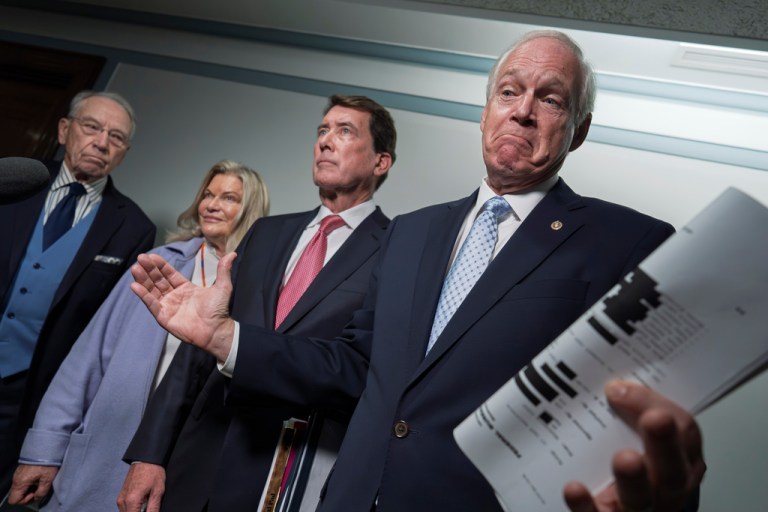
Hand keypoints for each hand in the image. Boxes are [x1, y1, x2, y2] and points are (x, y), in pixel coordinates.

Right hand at [8, 464, 57, 504]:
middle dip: (28, 495)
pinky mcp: (22, 470)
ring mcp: (18, 474)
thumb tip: (37, 497)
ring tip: (40, 481)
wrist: (46, 447)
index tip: (34, 494)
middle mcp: (16, 479)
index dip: (24, 501)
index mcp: (20, 482)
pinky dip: (30, 482)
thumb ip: (42, 491)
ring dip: (29, 488)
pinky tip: (39, 476)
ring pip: (20, 488)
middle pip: (16, 495)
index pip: (14, 500)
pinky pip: (23, 481)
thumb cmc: (46, 462)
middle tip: (39, 488)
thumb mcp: (48, 479)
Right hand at [117, 462, 165, 511]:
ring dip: (135, 510)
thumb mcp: (157, 492)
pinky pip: (125, 508)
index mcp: (131, 501)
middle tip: (148, 505)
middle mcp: (122, 501)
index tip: (149, 510)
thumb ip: (153, 509)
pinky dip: (133, 508)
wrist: (146, 458)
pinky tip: (142, 501)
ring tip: (146, 502)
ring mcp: (120, 498)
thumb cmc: (153, 472)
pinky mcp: (121, 496)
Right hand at [130, 252, 236, 361]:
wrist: (216, 330)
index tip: (151, 256)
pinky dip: (143, 296)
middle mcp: (174, 296)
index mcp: (185, 288)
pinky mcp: (163, 317)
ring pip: (152, 290)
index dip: (160, 265)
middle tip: (140, 258)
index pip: (169, 274)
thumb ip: (224, 270)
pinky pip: (151, 304)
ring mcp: (168, 306)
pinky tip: (135, 286)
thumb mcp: (223, 287)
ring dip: (143, 280)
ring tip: (135, 269)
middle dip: (149, 269)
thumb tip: (233, 254)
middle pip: (158, 280)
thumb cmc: (219, 310)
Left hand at [563, 380, 705, 511]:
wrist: (621, 506)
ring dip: (634, 479)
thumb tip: (611, 387)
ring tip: (626, 459)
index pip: (685, 434)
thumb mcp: (643, 434)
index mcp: (681, 460)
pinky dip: (586, 505)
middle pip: (672, 470)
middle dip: (664, 444)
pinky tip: (573, 489)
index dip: (658, 407)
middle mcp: (666, 489)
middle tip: (655, 419)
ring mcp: (641, 509)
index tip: (622, 388)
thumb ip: (635, 412)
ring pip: (642, 498)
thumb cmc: (637, 463)